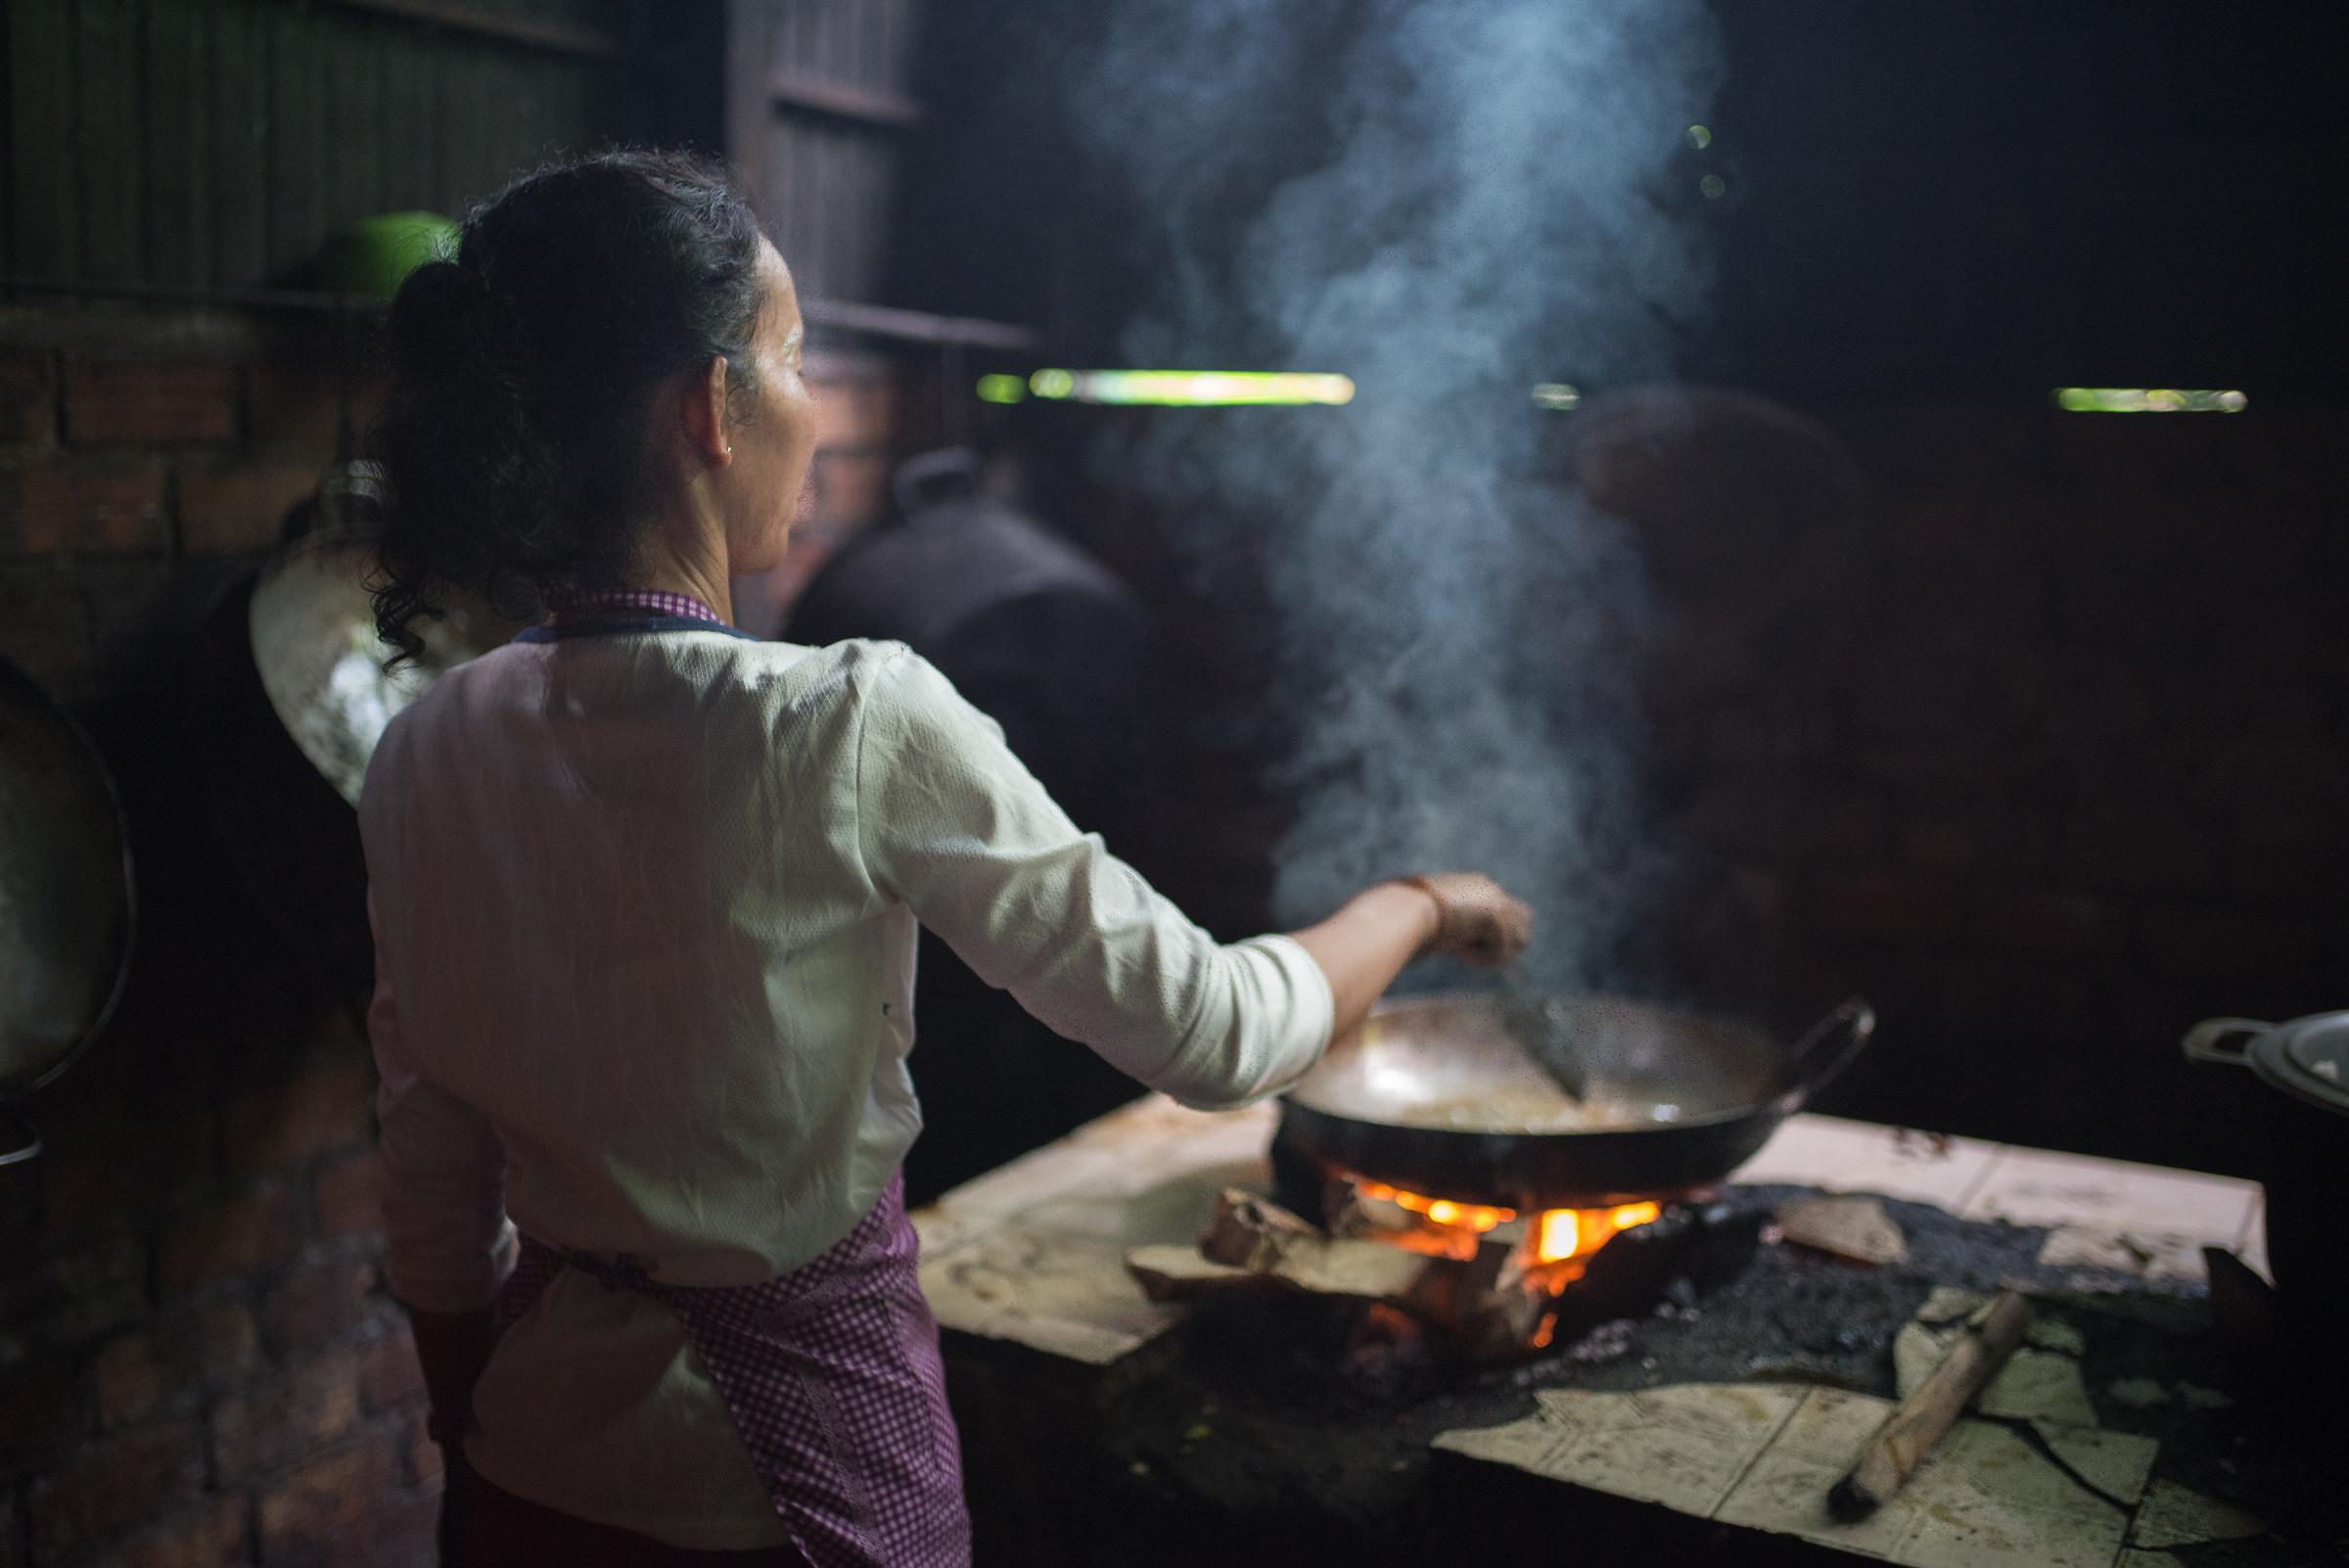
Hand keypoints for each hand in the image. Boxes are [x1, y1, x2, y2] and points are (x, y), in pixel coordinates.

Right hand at [1396, 873, 1533, 967]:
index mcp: (1475, 887)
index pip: (1511, 912)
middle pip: (1525, 927)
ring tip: (1464, 951)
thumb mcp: (1437, 924)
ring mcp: (1496, 900)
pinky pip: (1500, 955)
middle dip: (1503, 947)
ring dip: (1493, 954)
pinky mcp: (1496, 916)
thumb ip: (1458, 932)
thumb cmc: (1407, 920)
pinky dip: (1480, 960)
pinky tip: (1458, 950)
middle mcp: (1490, 889)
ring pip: (1519, 942)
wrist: (1403, 910)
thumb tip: (1458, 950)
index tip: (1466, 947)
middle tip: (1469, 951)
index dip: (1497, 938)